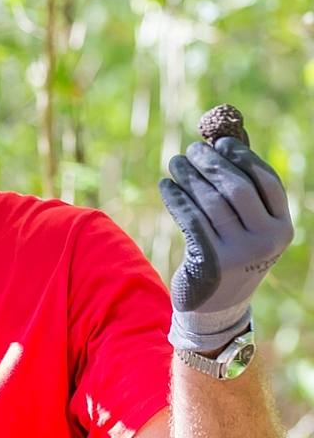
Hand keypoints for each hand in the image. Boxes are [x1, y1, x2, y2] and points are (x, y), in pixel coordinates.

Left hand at [159, 137, 293, 350]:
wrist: (216, 306)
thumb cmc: (229, 255)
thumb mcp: (245, 229)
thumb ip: (241, 191)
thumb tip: (223, 142)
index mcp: (282, 227)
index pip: (266, 182)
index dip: (242, 157)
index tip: (220, 141)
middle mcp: (267, 240)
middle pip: (237, 188)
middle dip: (211, 164)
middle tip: (191, 149)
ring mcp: (240, 253)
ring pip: (210, 202)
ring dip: (189, 177)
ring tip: (175, 162)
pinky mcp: (211, 262)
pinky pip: (190, 219)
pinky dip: (176, 198)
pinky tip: (166, 185)